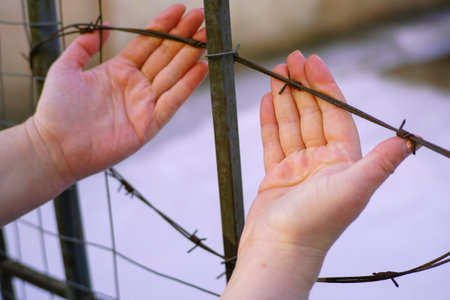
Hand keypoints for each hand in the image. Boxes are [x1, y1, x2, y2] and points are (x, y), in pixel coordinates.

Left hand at [27, 4, 207, 183]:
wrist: (55, 146)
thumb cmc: (57, 109)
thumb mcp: (66, 68)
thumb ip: (84, 46)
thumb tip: (104, 26)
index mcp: (118, 70)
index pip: (147, 43)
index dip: (164, 26)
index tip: (180, 9)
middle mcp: (135, 85)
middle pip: (165, 56)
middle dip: (184, 36)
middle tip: (201, 18)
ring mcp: (144, 104)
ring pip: (173, 74)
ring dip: (191, 56)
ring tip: (207, 37)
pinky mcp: (150, 124)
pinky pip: (173, 100)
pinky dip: (188, 85)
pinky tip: (202, 67)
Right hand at [222, 51, 411, 298]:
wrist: (280, 249)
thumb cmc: (317, 223)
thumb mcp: (354, 189)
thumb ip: (379, 163)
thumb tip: (408, 142)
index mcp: (343, 161)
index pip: (336, 115)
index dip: (325, 87)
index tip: (314, 64)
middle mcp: (322, 162)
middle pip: (312, 115)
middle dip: (302, 86)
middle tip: (291, 60)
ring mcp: (298, 168)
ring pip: (291, 125)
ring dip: (285, 99)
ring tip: (276, 74)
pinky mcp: (277, 175)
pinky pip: (273, 141)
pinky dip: (270, 121)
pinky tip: (268, 102)